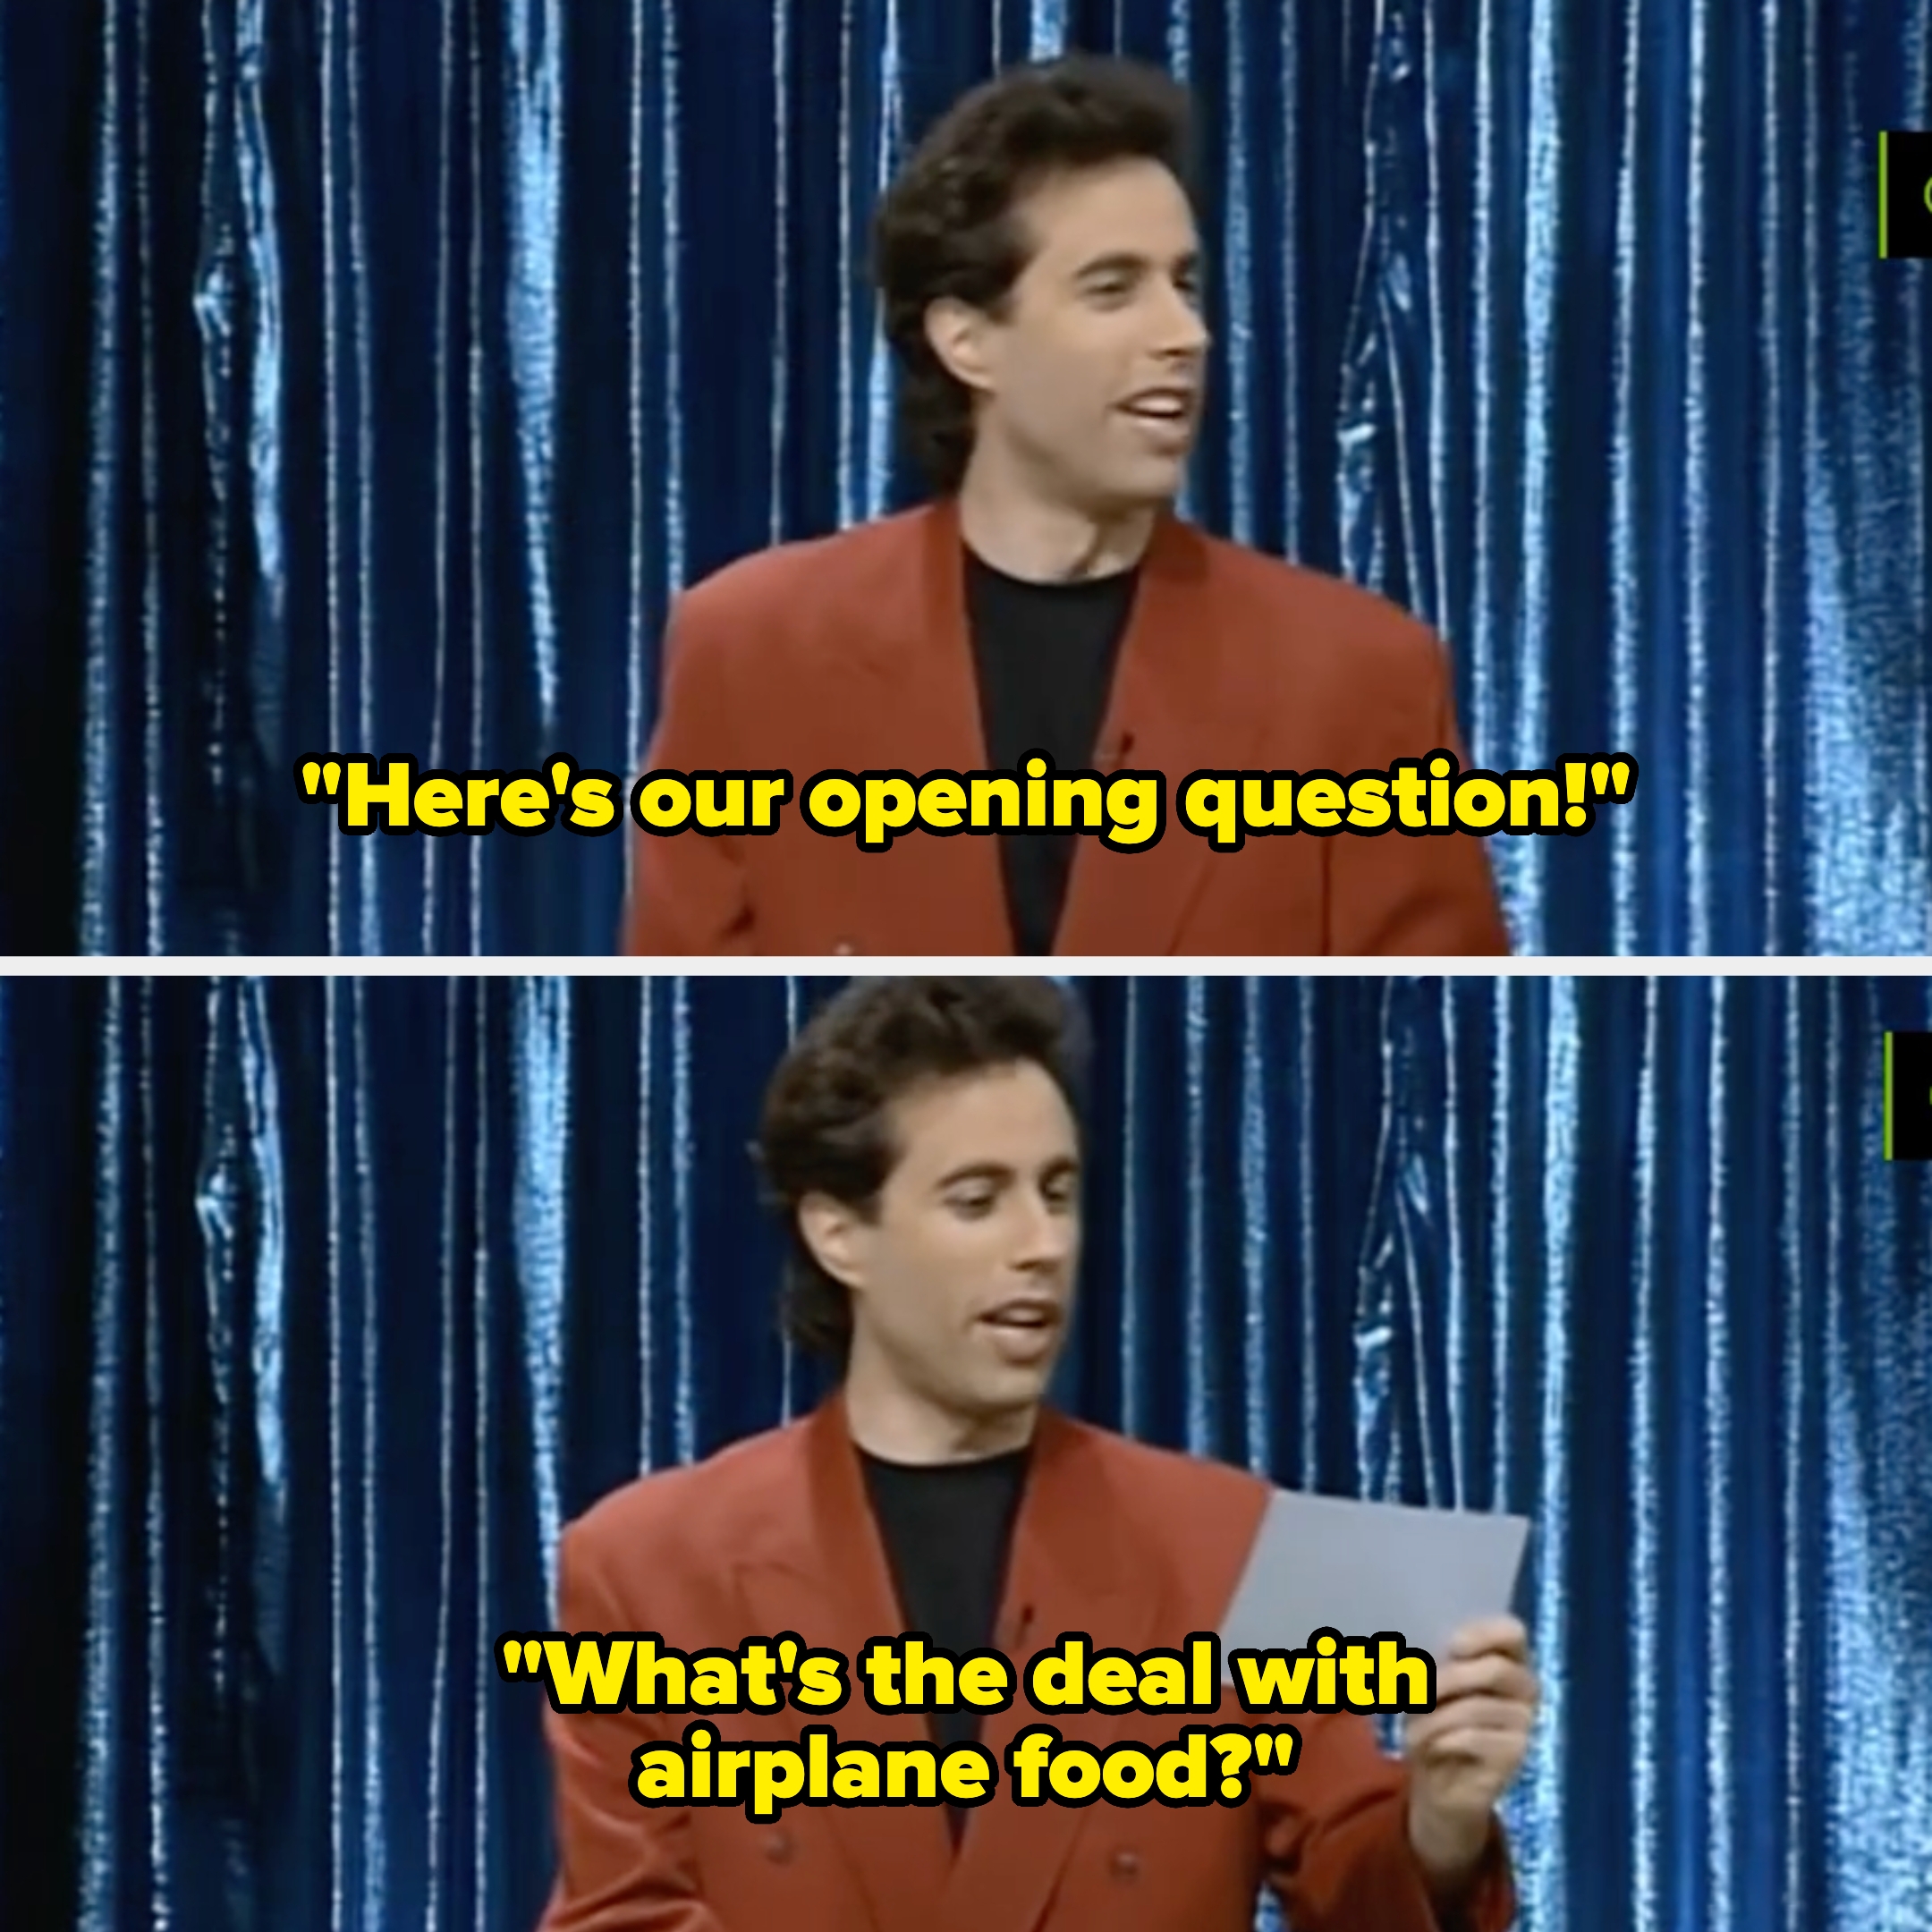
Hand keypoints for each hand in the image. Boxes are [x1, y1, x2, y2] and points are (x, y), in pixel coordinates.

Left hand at [1403, 1616, 1537, 1893]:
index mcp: (1507, 1660)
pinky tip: (1435, 1747)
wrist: (1442, 1782)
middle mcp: (1526, 1688)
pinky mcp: (1517, 1756)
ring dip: (1436, 1718)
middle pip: (1496, 1670)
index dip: (1484, 1634)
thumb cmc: (1437, 1721)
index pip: (1512, 1633)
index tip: (1453, 1647)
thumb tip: (1420, 1659)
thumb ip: (1433, 1662)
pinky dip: (1445, 1740)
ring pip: (1479, 1707)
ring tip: (1414, 1730)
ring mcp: (1526, 1724)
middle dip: (1448, 1680)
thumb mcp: (1430, 1686)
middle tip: (1420, 1695)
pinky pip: (1477, 1738)